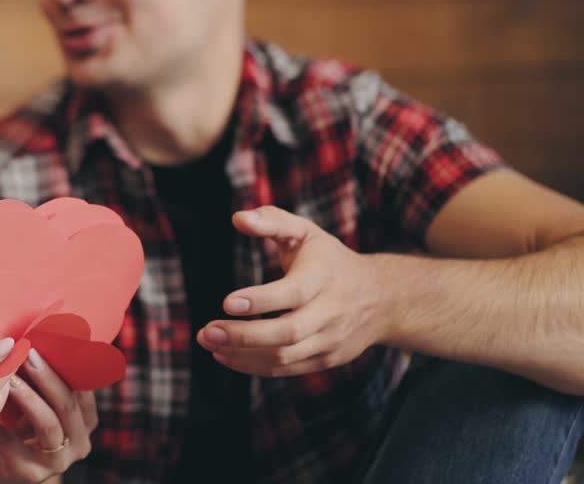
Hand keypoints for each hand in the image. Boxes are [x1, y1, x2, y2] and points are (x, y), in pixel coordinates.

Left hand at [0, 347, 96, 482]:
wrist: (1, 464)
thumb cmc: (20, 422)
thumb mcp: (37, 397)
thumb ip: (41, 376)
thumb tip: (29, 334)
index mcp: (86, 418)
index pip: (83, 388)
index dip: (67, 364)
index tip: (47, 340)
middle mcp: (80, 441)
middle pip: (68, 404)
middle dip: (47, 376)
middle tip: (27, 352)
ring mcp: (59, 460)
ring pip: (47, 424)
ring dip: (27, 398)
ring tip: (7, 378)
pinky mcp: (33, 474)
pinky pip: (17, 447)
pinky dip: (2, 426)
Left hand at [196, 206, 388, 376]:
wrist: (381, 298)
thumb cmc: (330, 260)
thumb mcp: (306, 232)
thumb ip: (272, 221)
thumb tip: (238, 218)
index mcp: (323, 278)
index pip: (292, 293)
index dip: (260, 300)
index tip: (226, 302)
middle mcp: (329, 313)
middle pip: (288, 332)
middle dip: (244, 336)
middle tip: (207, 332)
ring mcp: (329, 341)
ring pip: (284, 356)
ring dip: (241, 354)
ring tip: (208, 342)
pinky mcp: (325, 359)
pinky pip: (286, 369)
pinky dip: (253, 366)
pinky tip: (225, 356)